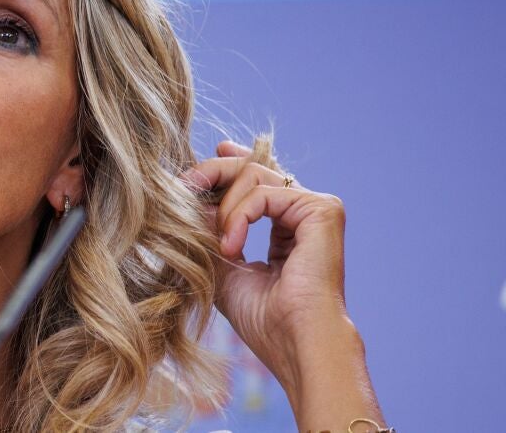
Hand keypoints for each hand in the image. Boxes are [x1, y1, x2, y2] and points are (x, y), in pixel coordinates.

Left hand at [181, 140, 381, 426]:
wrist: (293, 341)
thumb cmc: (262, 317)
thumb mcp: (221, 266)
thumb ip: (208, 230)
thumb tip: (189, 195)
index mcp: (285, 225)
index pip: (255, 180)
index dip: (226, 165)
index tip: (194, 171)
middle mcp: (303, 212)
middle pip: (252, 168)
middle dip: (213, 172)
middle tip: (184, 185)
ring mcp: (315, 208)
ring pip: (254, 175)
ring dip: (224, 208)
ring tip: (220, 245)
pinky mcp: (321, 209)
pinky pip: (263, 192)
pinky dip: (239, 216)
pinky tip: (231, 245)